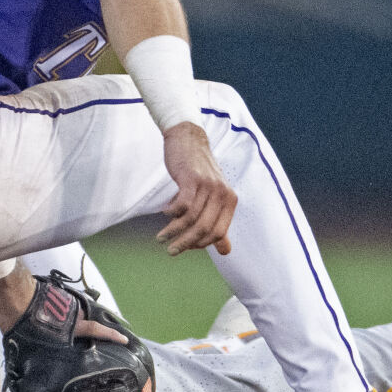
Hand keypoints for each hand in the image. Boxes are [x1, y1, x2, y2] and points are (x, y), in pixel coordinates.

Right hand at [155, 123, 235, 255]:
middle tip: (171, 251)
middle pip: (204, 228)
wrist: (188, 140)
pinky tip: (165, 212)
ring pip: (191, 218)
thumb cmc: (198, 171)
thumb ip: (218, 222)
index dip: (202, 244)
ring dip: (173, 231)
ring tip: (161, 238)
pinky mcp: (192, 178)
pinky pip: (182, 204)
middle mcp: (222, 194)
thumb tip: (225, 251)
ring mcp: (208, 185)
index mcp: (230, 201)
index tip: (186, 247)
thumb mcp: (212, 196)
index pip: (218, 232)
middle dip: (186, 243)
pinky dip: (172, 213)